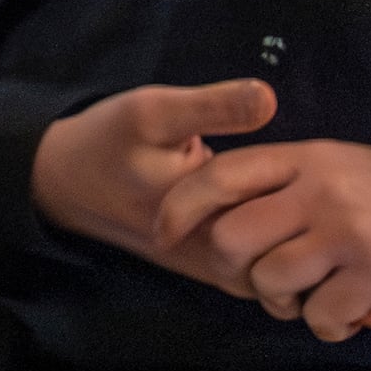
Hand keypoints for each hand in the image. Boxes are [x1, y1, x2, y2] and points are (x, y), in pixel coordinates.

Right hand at [29, 79, 283, 294]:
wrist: (64, 182)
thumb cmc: (109, 141)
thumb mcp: (153, 111)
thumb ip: (213, 107)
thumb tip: (270, 97)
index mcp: (206, 216)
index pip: (287, 208)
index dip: (305, 181)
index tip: (305, 162)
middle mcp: (213, 255)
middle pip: (290, 242)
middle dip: (306, 210)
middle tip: (303, 179)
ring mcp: (213, 271)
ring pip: (281, 261)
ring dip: (293, 230)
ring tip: (291, 194)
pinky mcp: (210, 272)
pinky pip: (264, 269)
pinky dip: (277, 244)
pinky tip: (270, 210)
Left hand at [152, 141, 370, 343]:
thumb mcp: (339, 167)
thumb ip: (284, 183)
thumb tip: (218, 210)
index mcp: (305, 158)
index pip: (219, 175)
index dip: (180, 207)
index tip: (162, 233)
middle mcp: (320, 189)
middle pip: (230, 237)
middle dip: (232, 271)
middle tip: (259, 282)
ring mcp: (348, 230)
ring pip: (270, 281)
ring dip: (282, 304)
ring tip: (310, 299)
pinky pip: (320, 315)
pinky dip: (328, 326)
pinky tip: (348, 314)